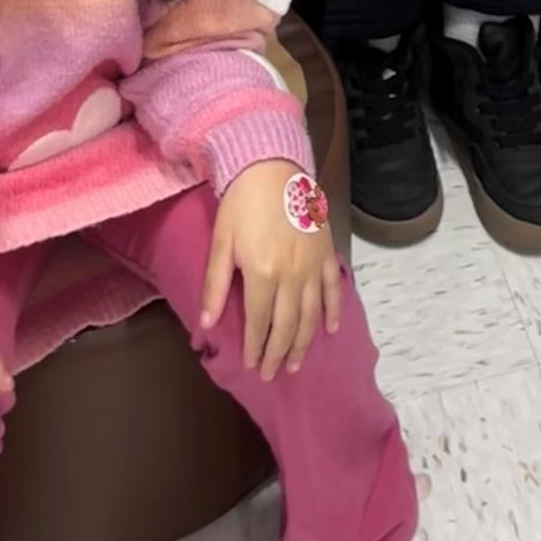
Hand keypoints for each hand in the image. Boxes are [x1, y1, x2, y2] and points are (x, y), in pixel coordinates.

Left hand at [202, 158, 342, 382]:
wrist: (273, 166)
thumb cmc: (242, 203)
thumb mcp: (221, 242)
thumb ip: (216, 284)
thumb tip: (207, 323)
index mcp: (263, 273)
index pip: (260, 322)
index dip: (255, 347)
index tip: (252, 366)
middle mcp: (292, 275)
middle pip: (287, 325)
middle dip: (278, 353)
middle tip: (272, 374)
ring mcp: (313, 265)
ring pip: (311, 314)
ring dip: (303, 342)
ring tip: (296, 364)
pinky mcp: (326, 253)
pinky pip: (333, 289)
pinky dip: (333, 311)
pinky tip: (330, 329)